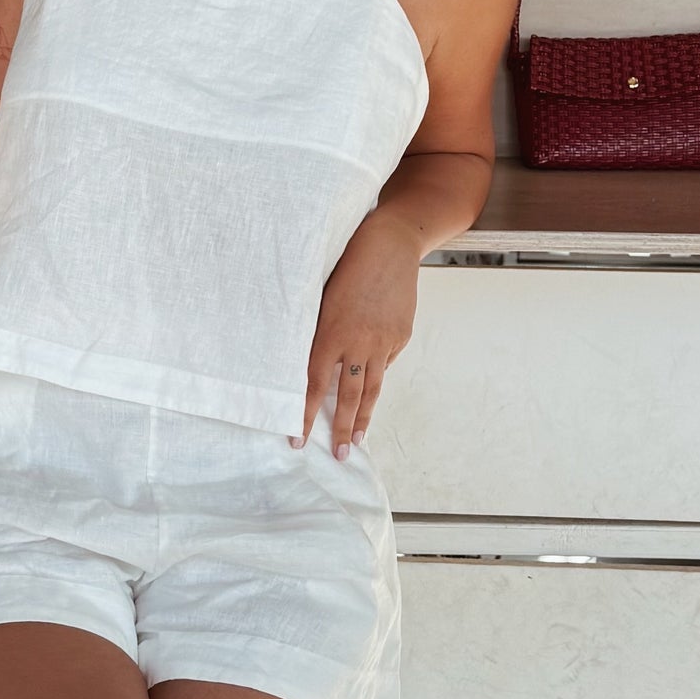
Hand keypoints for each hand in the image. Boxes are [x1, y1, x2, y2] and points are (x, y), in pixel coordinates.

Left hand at [294, 210, 420, 457]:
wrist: (390, 244)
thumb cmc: (346, 263)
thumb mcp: (321, 297)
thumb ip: (317, 332)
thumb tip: (310, 363)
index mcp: (331, 333)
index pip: (315, 386)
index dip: (306, 415)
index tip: (299, 439)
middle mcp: (358, 343)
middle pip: (348, 396)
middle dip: (342, 429)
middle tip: (340, 455)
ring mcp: (383, 341)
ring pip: (372, 387)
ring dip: (363, 416)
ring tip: (358, 440)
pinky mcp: (401, 336)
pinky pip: (384, 362)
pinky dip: (375, 374)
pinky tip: (370, 387)